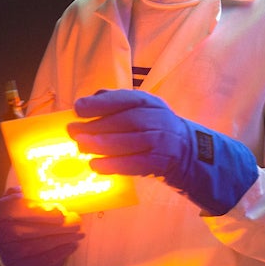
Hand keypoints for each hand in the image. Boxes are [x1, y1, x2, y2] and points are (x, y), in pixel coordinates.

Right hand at [0, 188, 84, 265]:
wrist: (15, 243)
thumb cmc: (25, 216)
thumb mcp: (23, 199)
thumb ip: (30, 192)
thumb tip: (43, 189)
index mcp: (2, 214)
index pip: (19, 213)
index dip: (41, 213)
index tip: (61, 212)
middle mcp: (1, 237)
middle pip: (31, 232)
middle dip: (58, 227)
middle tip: (77, 222)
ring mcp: (10, 256)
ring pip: (38, 248)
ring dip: (63, 239)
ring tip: (80, 233)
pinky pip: (41, 263)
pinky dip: (60, 253)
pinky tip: (73, 245)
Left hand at [69, 89, 256, 214]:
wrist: (191, 153)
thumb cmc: (156, 129)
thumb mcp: (142, 109)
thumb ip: (116, 102)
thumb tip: (87, 100)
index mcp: (151, 102)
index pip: (125, 99)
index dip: (100, 103)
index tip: (77, 108)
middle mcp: (158, 119)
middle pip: (126, 121)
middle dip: (97, 126)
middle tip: (73, 132)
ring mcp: (163, 141)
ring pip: (130, 142)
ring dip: (102, 145)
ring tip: (81, 147)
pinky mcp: (162, 163)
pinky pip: (136, 164)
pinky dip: (115, 165)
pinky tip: (96, 166)